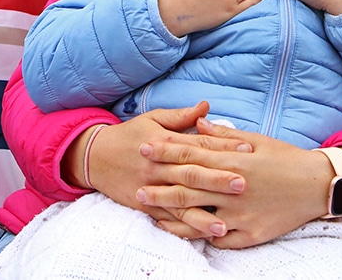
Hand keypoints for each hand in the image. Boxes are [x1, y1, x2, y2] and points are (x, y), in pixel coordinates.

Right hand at [74, 102, 251, 238]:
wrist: (94, 157)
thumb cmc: (130, 135)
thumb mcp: (153, 118)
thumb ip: (181, 116)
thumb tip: (207, 106)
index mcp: (164, 142)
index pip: (198, 145)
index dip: (223, 147)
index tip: (247, 150)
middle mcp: (158, 167)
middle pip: (191, 174)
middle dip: (217, 180)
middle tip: (243, 184)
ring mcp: (150, 188)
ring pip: (179, 202)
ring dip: (202, 214)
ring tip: (224, 224)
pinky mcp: (143, 206)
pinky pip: (165, 219)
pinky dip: (182, 227)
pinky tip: (200, 235)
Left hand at [137, 118, 341, 247]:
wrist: (317, 185)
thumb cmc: (286, 157)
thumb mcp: (256, 140)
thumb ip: (223, 135)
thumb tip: (196, 122)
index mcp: (234, 161)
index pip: (191, 154)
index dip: (165, 150)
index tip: (144, 147)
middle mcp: (234, 188)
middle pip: (188, 186)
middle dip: (159, 186)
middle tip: (136, 187)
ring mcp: (241, 213)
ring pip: (199, 217)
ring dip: (173, 215)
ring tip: (152, 214)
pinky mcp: (251, 233)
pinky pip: (221, 238)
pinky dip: (202, 235)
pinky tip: (187, 232)